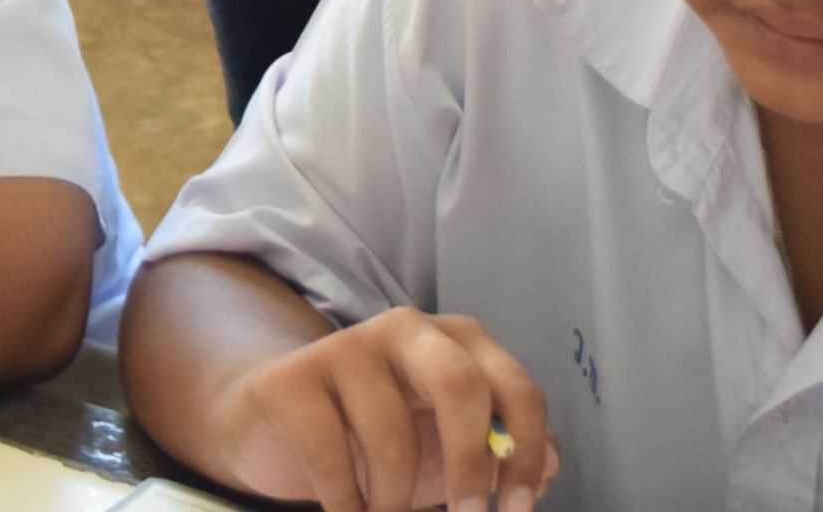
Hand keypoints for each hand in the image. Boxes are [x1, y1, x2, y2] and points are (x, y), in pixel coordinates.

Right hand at [199, 307, 554, 511]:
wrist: (275, 420)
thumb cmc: (377, 434)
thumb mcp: (447, 445)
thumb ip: (502, 451)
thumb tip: (548, 465)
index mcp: (458, 342)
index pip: (515, 387)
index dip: (524, 452)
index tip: (517, 510)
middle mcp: (407, 328)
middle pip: (460, 385)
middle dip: (469, 464)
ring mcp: (346, 346)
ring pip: (392, 434)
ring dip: (394, 500)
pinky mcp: (292, 377)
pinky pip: (331, 453)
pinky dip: (347, 503)